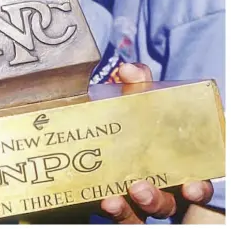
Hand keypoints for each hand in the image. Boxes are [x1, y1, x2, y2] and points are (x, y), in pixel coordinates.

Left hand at [100, 63, 213, 222]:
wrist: (87, 133)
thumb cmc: (122, 121)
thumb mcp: (128, 99)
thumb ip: (135, 84)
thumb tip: (130, 70)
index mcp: (170, 162)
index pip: (192, 179)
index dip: (197, 187)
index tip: (193, 186)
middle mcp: (158, 185)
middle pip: (169, 202)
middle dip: (158, 198)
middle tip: (141, 187)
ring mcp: (136, 199)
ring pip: (145, 214)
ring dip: (132, 205)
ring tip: (118, 195)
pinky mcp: (117, 207)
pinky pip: (123, 218)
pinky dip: (117, 211)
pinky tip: (107, 200)